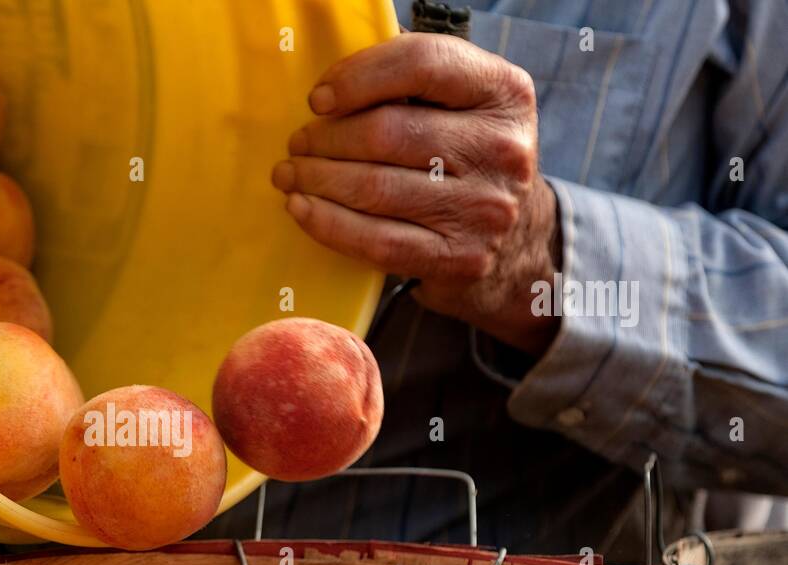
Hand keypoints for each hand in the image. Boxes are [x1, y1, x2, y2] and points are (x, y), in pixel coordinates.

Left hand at [273, 33, 562, 354]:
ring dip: (316, 180)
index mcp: (503, 93)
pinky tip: (302, 209)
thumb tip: (337, 80)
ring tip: (290, 175)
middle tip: (297, 144)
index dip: (358, 77)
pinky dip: (327, 223)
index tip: (319, 99)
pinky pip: (376, 240)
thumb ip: (413, 80)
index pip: (422, 64)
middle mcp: (502, 149)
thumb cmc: (466, 160)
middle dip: (325, 138)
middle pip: (386, 132)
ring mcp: (484, 209)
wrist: (515, 241)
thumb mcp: (463, 106)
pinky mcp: (459, 259)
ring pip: (374, 188)